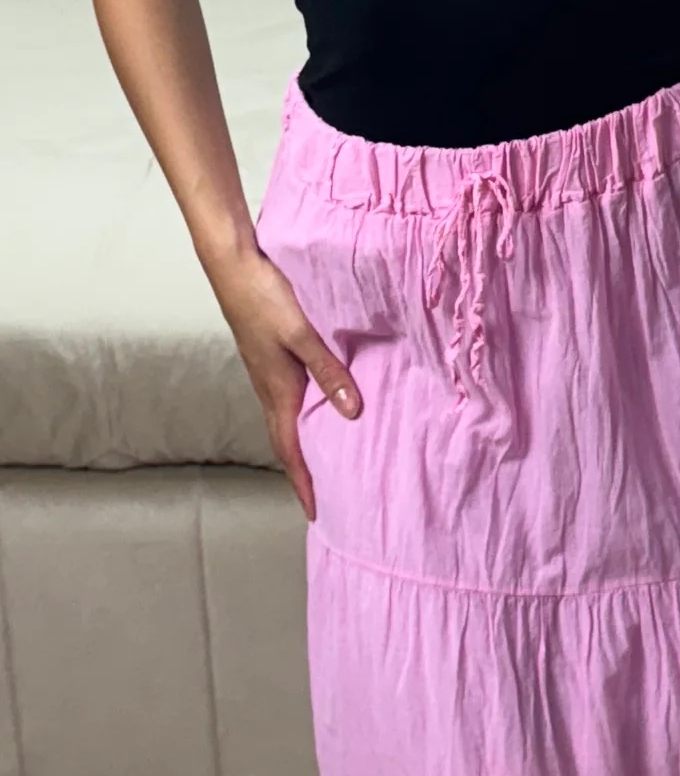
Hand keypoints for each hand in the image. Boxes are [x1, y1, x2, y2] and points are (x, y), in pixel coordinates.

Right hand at [207, 242, 361, 519]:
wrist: (231, 263)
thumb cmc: (262, 296)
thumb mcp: (301, 334)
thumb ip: (329, 372)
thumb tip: (352, 412)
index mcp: (277, 392)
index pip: (290, 451)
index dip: (303, 483)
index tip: (315, 512)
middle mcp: (270, 390)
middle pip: (288, 443)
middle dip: (304, 473)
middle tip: (325, 496)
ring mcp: (268, 374)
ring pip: (288, 421)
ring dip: (303, 445)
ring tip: (325, 462)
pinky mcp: (270, 358)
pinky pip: (288, 400)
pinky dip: (303, 417)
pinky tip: (319, 411)